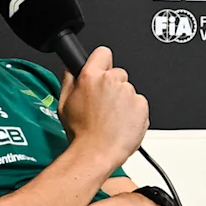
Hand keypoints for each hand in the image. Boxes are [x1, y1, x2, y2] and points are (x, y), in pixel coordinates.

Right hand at [58, 45, 149, 160]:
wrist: (97, 152)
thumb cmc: (81, 132)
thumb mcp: (64, 102)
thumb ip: (69, 78)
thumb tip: (71, 66)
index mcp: (91, 77)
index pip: (103, 53)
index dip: (101, 62)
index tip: (101, 70)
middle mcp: (112, 81)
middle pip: (117, 73)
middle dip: (112, 85)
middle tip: (102, 104)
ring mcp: (129, 93)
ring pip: (128, 90)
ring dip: (122, 100)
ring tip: (111, 117)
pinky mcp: (142, 105)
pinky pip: (138, 103)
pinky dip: (133, 111)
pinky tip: (121, 122)